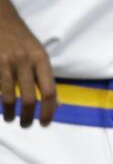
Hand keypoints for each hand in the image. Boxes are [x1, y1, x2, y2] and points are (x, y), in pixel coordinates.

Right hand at [0, 0, 56, 126]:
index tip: (45, 122)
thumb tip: (56, 102)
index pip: (50, 91)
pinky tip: (1, 107)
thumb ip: (44, 75)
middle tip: (28, 125)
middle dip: (29, 117)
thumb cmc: (20, 38)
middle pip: (31, 99)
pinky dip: (0, 102)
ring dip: (10, 113)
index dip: (49, 110)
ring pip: (10, 98)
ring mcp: (6, 64)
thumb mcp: (37, 52)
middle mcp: (25, 62)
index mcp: (41, 58)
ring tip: (11, 118)